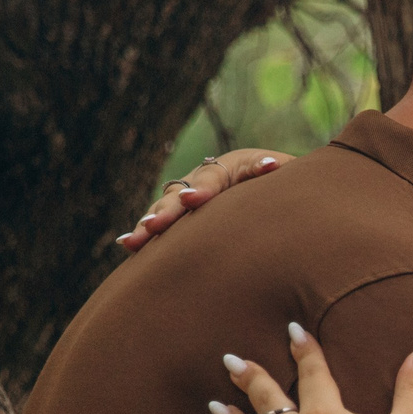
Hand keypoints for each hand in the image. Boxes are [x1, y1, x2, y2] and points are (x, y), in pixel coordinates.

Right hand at [117, 148, 285, 250]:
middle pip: (179, 195)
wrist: (271, 191)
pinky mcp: (181, 220)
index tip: (192, 201)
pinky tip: (128, 247)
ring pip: (164, 211)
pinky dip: (144, 236)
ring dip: (148, 226)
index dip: (202, 190)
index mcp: (228, 167)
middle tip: (154, 225)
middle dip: (167, 212)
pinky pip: (160, 229)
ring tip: (132, 242)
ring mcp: (187, 199)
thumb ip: (275, 170)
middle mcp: (201, 180)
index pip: (212, 178)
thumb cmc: (282, 183)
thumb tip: (274, 166)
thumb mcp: (284, 173)